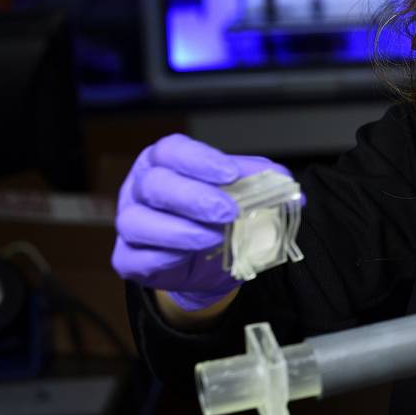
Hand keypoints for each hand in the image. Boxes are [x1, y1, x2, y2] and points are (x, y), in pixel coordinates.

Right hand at [111, 133, 296, 310]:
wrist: (206, 263)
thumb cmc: (217, 218)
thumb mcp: (241, 195)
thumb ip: (260, 185)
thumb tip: (288, 186)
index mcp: (165, 162)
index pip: (172, 150)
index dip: (199, 161)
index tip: (229, 174)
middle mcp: (141, 187)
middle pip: (155, 184)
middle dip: (194, 197)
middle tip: (228, 211)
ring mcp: (130, 222)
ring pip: (137, 221)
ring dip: (180, 231)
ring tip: (214, 237)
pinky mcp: (127, 257)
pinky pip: (134, 256)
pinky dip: (164, 258)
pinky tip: (188, 257)